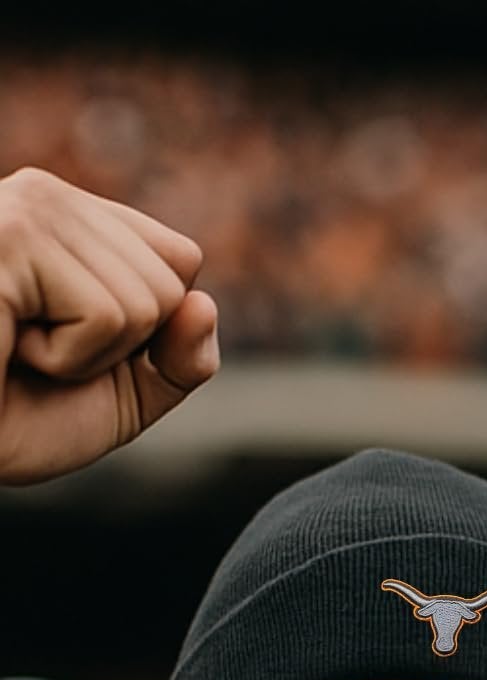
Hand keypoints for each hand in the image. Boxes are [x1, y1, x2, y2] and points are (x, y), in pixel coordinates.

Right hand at [0, 167, 218, 486]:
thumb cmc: (20, 415)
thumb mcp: (128, 392)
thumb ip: (183, 358)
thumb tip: (205, 305)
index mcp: (72, 217)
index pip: (181, 259)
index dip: (151, 330)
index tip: (77, 341)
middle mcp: (45, 196)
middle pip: (171, 283)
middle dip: (120, 348)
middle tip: (42, 354)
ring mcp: (23, 210)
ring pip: (146, 303)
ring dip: (88, 357)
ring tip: (19, 348)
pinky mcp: (8, 238)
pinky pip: (106, 315)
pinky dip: (65, 359)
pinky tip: (7, 346)